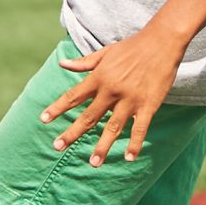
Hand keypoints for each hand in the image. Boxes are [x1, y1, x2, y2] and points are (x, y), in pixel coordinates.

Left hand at [41, 27, 189, 165]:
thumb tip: (62, 64)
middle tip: (57, 147)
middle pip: (88, 116)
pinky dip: (135, 143)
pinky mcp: (148, 105)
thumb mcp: (105, 52)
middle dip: (72, 133)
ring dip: (102, 146)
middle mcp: (111, 90)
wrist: (162, 42)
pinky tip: (130, 157)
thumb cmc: (132, 47)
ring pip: (112, 127)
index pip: (73, 96)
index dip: (57, 108)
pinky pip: (140, 128)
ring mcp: (130, 100)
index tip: (43, 120)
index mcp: (99, 77)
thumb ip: (84, 62)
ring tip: (93, 163)